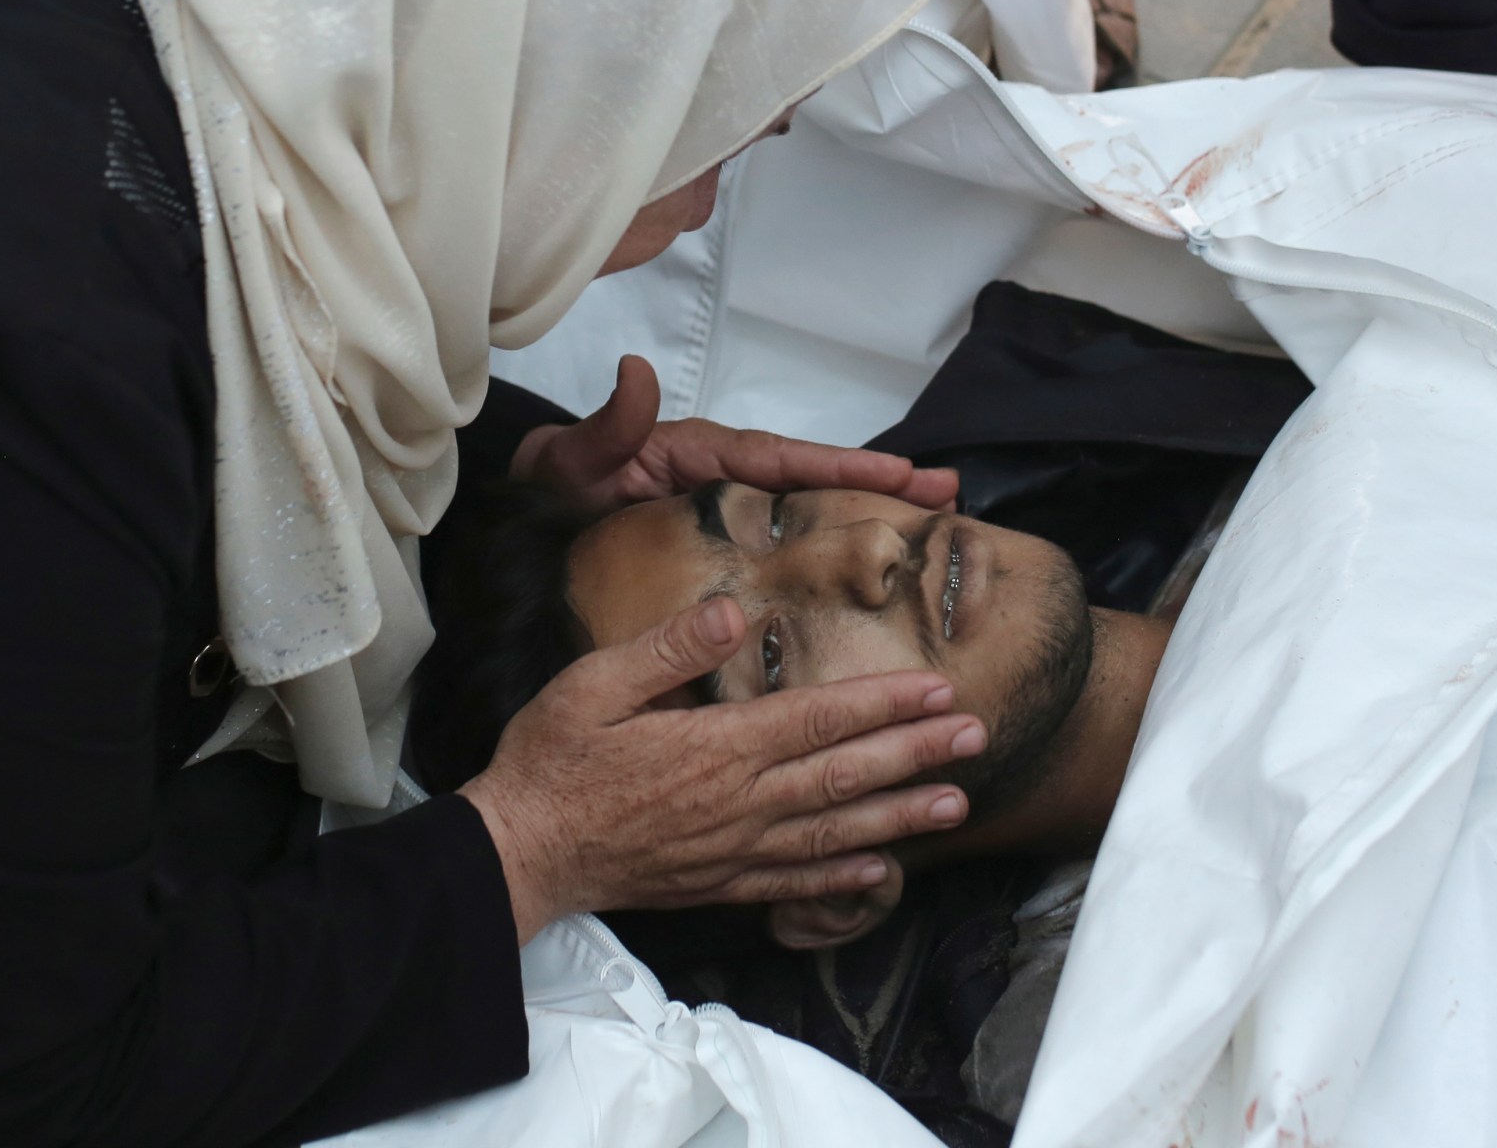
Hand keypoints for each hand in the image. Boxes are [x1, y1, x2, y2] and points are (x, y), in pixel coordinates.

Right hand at [458, 597, 984, 942]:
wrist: (519, 851)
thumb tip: (732, 613)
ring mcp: (733, 849)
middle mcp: (737, 802)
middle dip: (916, 752)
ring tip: (956, 801)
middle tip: (976, 734)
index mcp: (712, 746)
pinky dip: (845, 878)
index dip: (882, 703)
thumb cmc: (550, 761)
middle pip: (844, 774)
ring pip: (835, 831)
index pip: (816, 718)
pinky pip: (796, 882)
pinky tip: (882, 871)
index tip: (936, 688)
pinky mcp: (719, 883)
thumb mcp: (591, 684)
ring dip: (900, 815)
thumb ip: (666, 648)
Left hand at [511, 356, 956, 515]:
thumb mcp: (569, 458)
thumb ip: (606, 427)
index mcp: (696, 454)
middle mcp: (719, 480)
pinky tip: (860, 579)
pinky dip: (821, 553)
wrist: (517, 532)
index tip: (899, 471)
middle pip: (809, 480)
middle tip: (946, 494)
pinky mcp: (714, 549)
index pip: (777, 457)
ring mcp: (721, 516)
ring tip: (930, 524)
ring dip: (862, 516)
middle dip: (877, 484)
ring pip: (803, 513)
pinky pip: (777, 549)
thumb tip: (635, 375)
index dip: (839, 462)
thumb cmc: (547, 486)